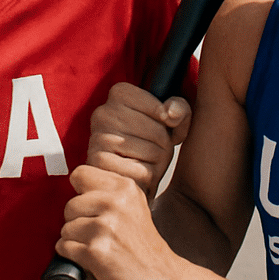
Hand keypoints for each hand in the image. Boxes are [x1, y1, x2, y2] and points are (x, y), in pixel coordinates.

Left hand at [58, 165, 179, 279]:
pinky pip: (65, 247)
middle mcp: (115, 202)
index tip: (88, 207)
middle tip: (97, 234)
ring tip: (98, 248)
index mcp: (125, 187)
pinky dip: (73, 257)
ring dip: (75, 241)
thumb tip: (76, 189)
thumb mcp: (134, 207)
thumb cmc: (146, 250)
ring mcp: (106, 226)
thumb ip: (108, 193)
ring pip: (66, 228)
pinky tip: (92, 259)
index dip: (80, 193)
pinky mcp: (96, 251)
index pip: (80, 174)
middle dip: (77, 222)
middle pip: (70, 204)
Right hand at [87, 82, 190, 199]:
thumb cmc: (150, 148)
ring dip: (156, 164)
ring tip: (144, 164)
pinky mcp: (98, 163)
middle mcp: (103, 113)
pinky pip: (140, 171)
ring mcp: (98, 137)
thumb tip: (171, 114)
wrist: (128, 186)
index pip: (161, 108)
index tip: (159, 128)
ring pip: (151, 151)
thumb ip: (180, 109)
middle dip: (164, 146)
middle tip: (152, 152)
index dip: (167, 123)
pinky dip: (145, 178)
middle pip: (158, 131)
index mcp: (120, 94)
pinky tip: (136, 176)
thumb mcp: (171, 124)